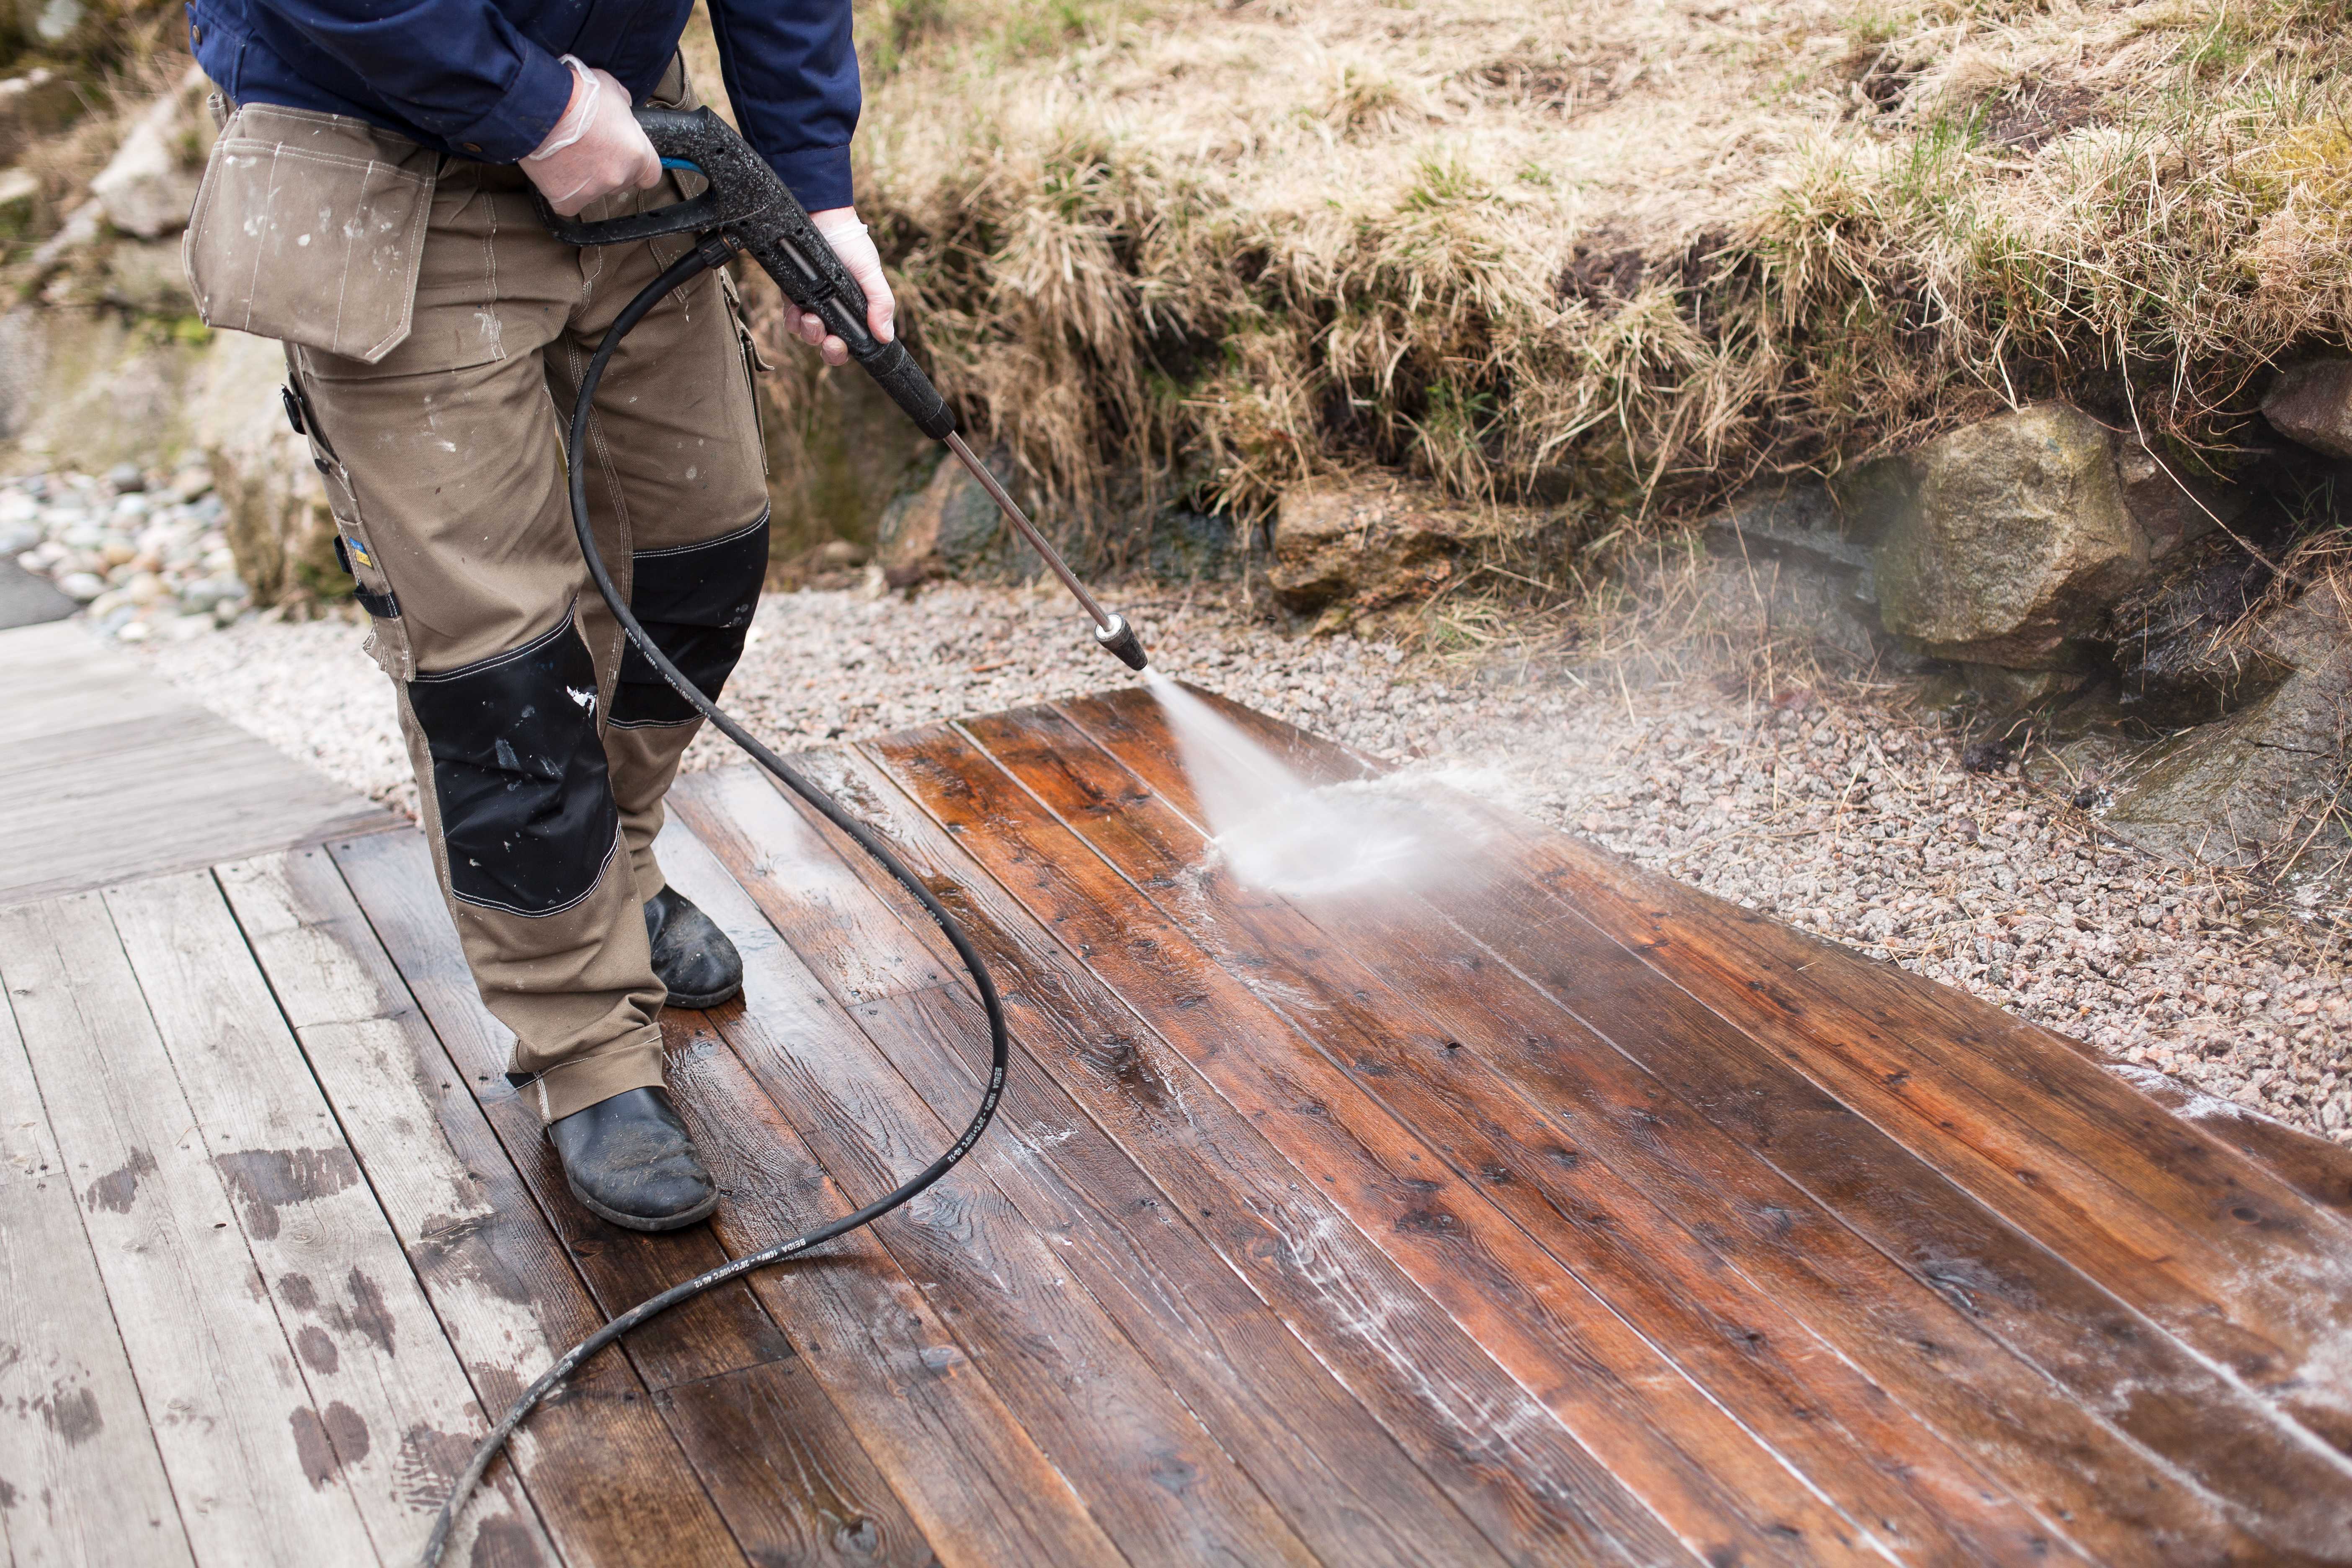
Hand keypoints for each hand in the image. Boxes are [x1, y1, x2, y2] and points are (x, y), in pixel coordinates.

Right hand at [523, 60, 661, 216]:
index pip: (650, 174)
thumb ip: (624, 108)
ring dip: (584, 178)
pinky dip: (562, 190)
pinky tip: (554, 171)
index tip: (628, 160)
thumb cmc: (577, 93)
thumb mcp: (613, 90)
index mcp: (636, 154)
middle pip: (619, 181)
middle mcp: (618, 176)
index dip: (639, 167)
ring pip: (593, 191)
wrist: (542, 105)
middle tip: (587, 148)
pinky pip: (568, 201)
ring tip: (566, 154)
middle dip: (607, 168)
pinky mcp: (566, 199)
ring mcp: (592, 191)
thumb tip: (623, 111)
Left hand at [793, 208, 893, 366]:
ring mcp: (812, 304)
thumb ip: (880, 303)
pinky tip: (797, 308)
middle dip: (827, 347)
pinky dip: (792, 318)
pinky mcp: (793, 293)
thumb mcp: (871, 273)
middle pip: (827, 344)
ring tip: (811, 316)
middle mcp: (833, 311)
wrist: (822, 217)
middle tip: (829, 338)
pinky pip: (790, 318)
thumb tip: (886, 336)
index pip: (850, 342)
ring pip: (807, 334)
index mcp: (854, 311)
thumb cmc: (851, 243)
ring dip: (809, 332)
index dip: (844, 351)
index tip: (842, 344)